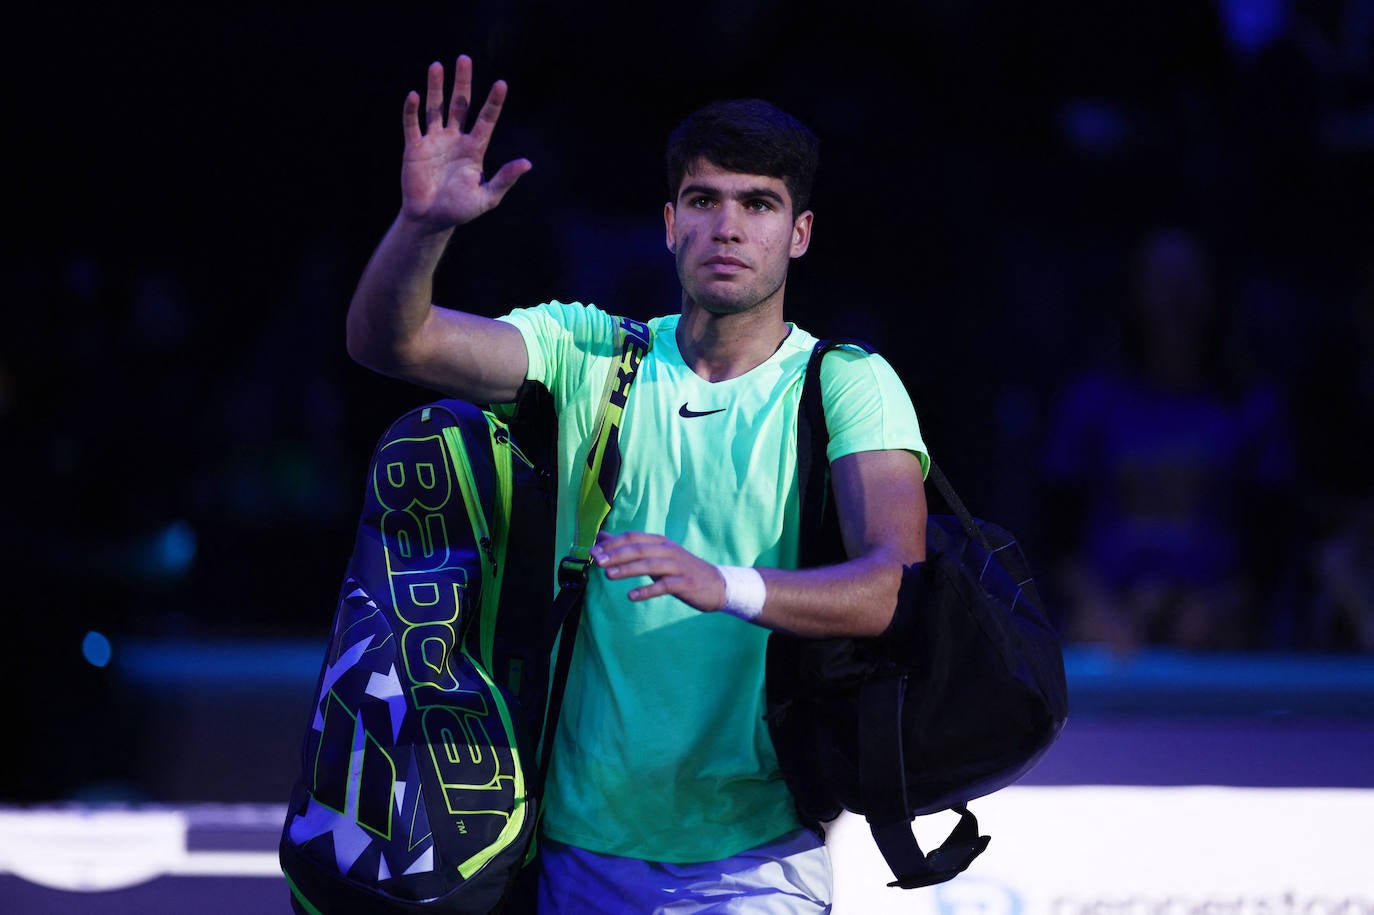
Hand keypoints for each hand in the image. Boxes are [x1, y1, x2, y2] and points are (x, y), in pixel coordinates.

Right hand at [399, 54, 531, 229]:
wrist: (430, 220)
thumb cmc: (460, 210)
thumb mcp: (487, 197)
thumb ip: (504, 179)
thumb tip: (527, 163)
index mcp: (474, 149)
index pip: (486, 119)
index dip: (493, 102)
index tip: (501, 84)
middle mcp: (454, 139)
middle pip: (460, 104)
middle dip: (462, 83)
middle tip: (464, 59)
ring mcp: (434, 141)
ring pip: (435, 108)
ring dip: (436, 87)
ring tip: (437, 66)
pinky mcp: (414, 148)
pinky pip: (412, 125)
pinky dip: (412, 110)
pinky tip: (414, 94)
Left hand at [591, 531, 726, 612]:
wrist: (716, 585)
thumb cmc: (681, 570)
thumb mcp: (657, 555)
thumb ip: (631, 547)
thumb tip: (602, 538)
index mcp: (660, 542)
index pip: (633, 537)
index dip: (613, 543)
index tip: (593, 551)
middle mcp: (668, 550)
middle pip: (639, 549)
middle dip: (616, 554)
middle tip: (597, 561)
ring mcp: (678, 566)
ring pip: (649, 565)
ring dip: (628, 569)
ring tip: (609, 575)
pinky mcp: (685, 583)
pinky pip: (664, 586)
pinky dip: (647, 590)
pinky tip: (632, 596)